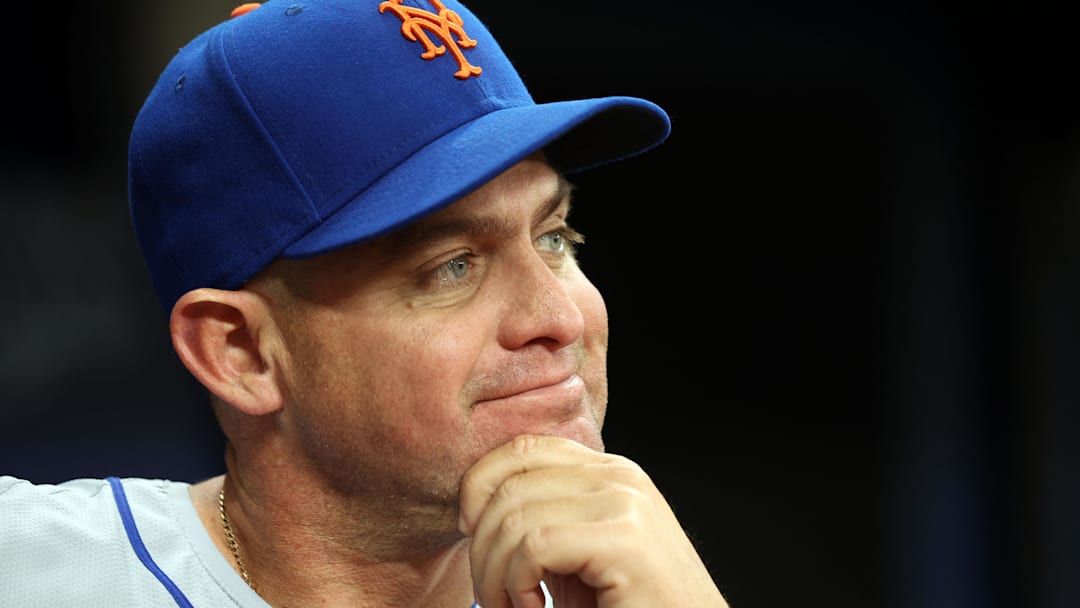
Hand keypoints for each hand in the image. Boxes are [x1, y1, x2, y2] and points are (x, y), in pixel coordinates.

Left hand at [458, 434, 728, 607]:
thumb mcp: (574, 555)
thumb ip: (543, 519)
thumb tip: (471, 504)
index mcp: (608, 471)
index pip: (522, 449)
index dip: (479, 487)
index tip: (473, 536)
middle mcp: (619, 476)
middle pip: (510, 484)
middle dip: (482, 546)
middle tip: (493, 595)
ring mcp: (625, 502)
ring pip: (515, 517)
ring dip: (495, 575)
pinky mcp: (625, 538)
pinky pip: (534, 546)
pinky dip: (516, 585)